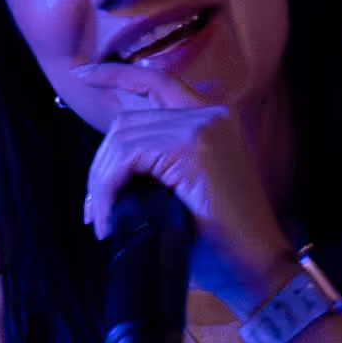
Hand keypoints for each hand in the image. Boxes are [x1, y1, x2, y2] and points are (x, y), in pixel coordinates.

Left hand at [67, 59, 295, 313]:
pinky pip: (128, 156)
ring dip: (101, 181)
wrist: (258, 269)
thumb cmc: (222, 243)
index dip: (117, 73)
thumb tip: (108, 172)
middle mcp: (210, 114)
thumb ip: (157, 167)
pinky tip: (109, 218)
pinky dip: (109, 188)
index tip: (83, 74)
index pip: (155, 82)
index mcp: (212, 120)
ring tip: (102, 219)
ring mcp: (203, 128)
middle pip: (127, 121)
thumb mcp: (185, 193)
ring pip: (122, 138)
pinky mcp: (194, 148)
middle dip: (100, 165)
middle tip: (94, 209)